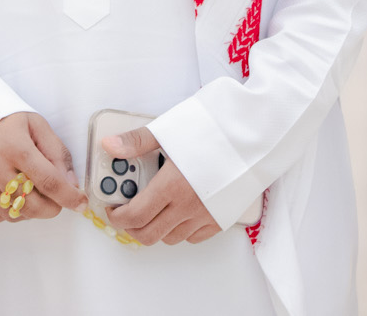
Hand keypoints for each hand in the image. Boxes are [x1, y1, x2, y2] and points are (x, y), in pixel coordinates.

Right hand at [0, 112, 84, 224]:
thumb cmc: (2, 120)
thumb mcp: (35, 125)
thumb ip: (56, 152)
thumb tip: (70, 183)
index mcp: (16, 147)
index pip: (49, 182)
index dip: (69, 197)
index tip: (80, 203)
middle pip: (32, 205)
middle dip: (53, 207)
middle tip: (57, 199)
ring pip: (15, 215)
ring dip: (31, 211)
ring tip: (33, 193)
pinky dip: (10, 213)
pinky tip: (14, 197)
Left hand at [104, 128, 219, 245]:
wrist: (256, 133)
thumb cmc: (216, 127)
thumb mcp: (170, 128)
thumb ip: (136, 142)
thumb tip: (109, 146)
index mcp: (171, 186)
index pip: (134, 216)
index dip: (117, 216)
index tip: (113, 207)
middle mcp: (188, 206)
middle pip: (149, 235)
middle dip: (131, 227)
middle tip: (127, 211)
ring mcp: (206, 215)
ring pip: (171, 238)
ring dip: (156, 227)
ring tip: (153, 206)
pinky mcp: (222, 218)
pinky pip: (195, 237)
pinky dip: (181, 230)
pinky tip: (178, 210)